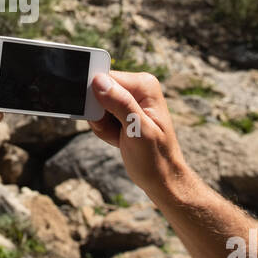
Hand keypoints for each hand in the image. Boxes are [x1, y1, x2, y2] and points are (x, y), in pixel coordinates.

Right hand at [90, 71, 187, 202]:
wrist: (161, 178)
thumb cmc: (155, 158)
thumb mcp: (138, 131)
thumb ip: (120, 104)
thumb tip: (98, 81)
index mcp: (144, 85)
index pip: (104, 79)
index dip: (97, 101)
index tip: (108, 120)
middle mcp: (138, 87)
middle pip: (97, 92)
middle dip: (100, 117)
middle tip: (118, 134)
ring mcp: (130, 99)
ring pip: (96, 106)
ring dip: (102, 126)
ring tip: (120, 138)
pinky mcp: (123, 110)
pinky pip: (99, 115)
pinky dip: (104, 130)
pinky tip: (119, 139)